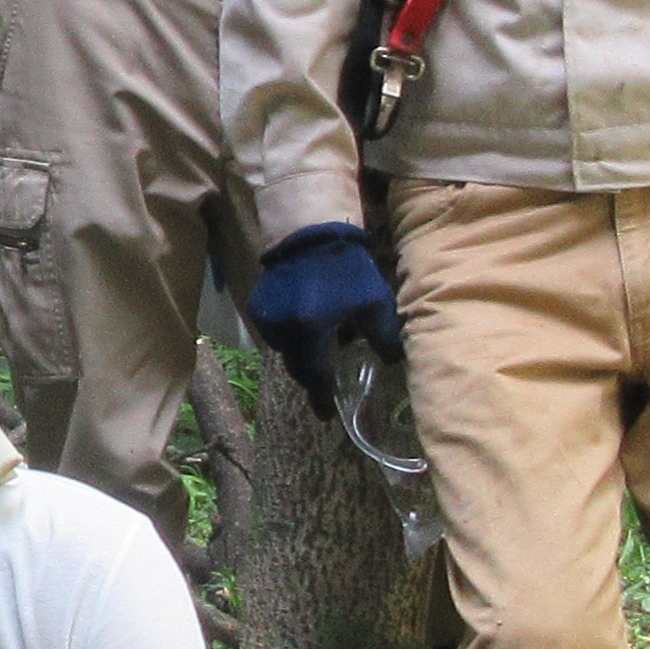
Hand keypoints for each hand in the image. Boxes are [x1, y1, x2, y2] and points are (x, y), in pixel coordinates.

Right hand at [248, 222, 398, 409]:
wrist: (309, 232)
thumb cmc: (346, 268)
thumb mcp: (374, 302)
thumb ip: (385, 337)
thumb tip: (392, 362)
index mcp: (312, 331)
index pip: (317, 377)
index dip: (322, 399)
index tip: (326, 415)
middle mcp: (284, 330)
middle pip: (298, 368)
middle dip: (312, 375)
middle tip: (325, 378)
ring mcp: (266, 319)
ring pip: (284, 352)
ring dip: (301, 353)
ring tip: (319, 339)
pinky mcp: (256, 307)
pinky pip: (274, 333)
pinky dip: (290, 335)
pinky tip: (305, 321)